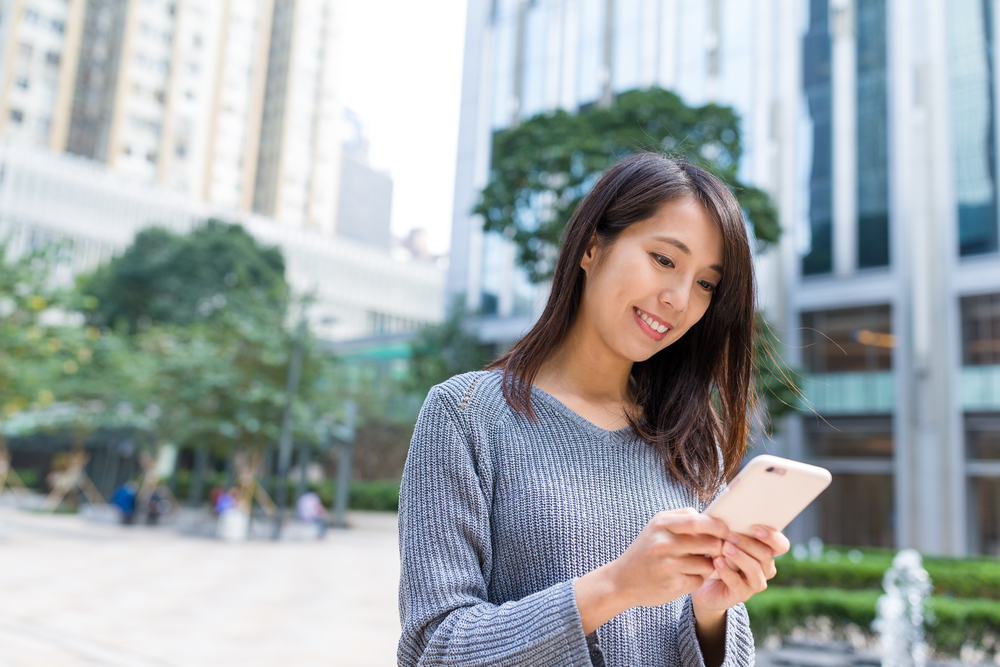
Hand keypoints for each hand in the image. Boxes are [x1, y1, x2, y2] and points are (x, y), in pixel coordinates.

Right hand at [576, 508, 729, 633]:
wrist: (622, 580)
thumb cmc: (646, 551)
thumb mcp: (657, 528)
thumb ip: (683, 520)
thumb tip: (714, 520)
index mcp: (661, 524)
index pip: (699, 520)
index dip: (718, 526)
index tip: (725, 531)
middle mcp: (664, 543)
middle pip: (710, 542)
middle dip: (719, 547)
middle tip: (717, 550)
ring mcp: (669, 565)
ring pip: (708, 563)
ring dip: (709, 565)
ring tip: (697, 564)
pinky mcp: (673, 584)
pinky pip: (700, 580)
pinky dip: (698, 579)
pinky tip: (686, 576)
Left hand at [690, 525, 789, 612]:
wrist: (704, 583)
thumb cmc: (716, 553)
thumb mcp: (723, 538)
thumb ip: (730, 526)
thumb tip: (728, 505)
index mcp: (766, 551)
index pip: (781, 545)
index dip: (773, 537)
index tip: (756, 528)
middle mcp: (765, 568)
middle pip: (765, 554)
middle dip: (748, 543)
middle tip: (729, 534)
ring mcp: (755, 583)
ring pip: (754, 569)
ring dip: (739, 556)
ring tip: (724, 547)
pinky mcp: (741, 594)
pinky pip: (738, 583)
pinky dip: (727, 571)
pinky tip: (717, 561)